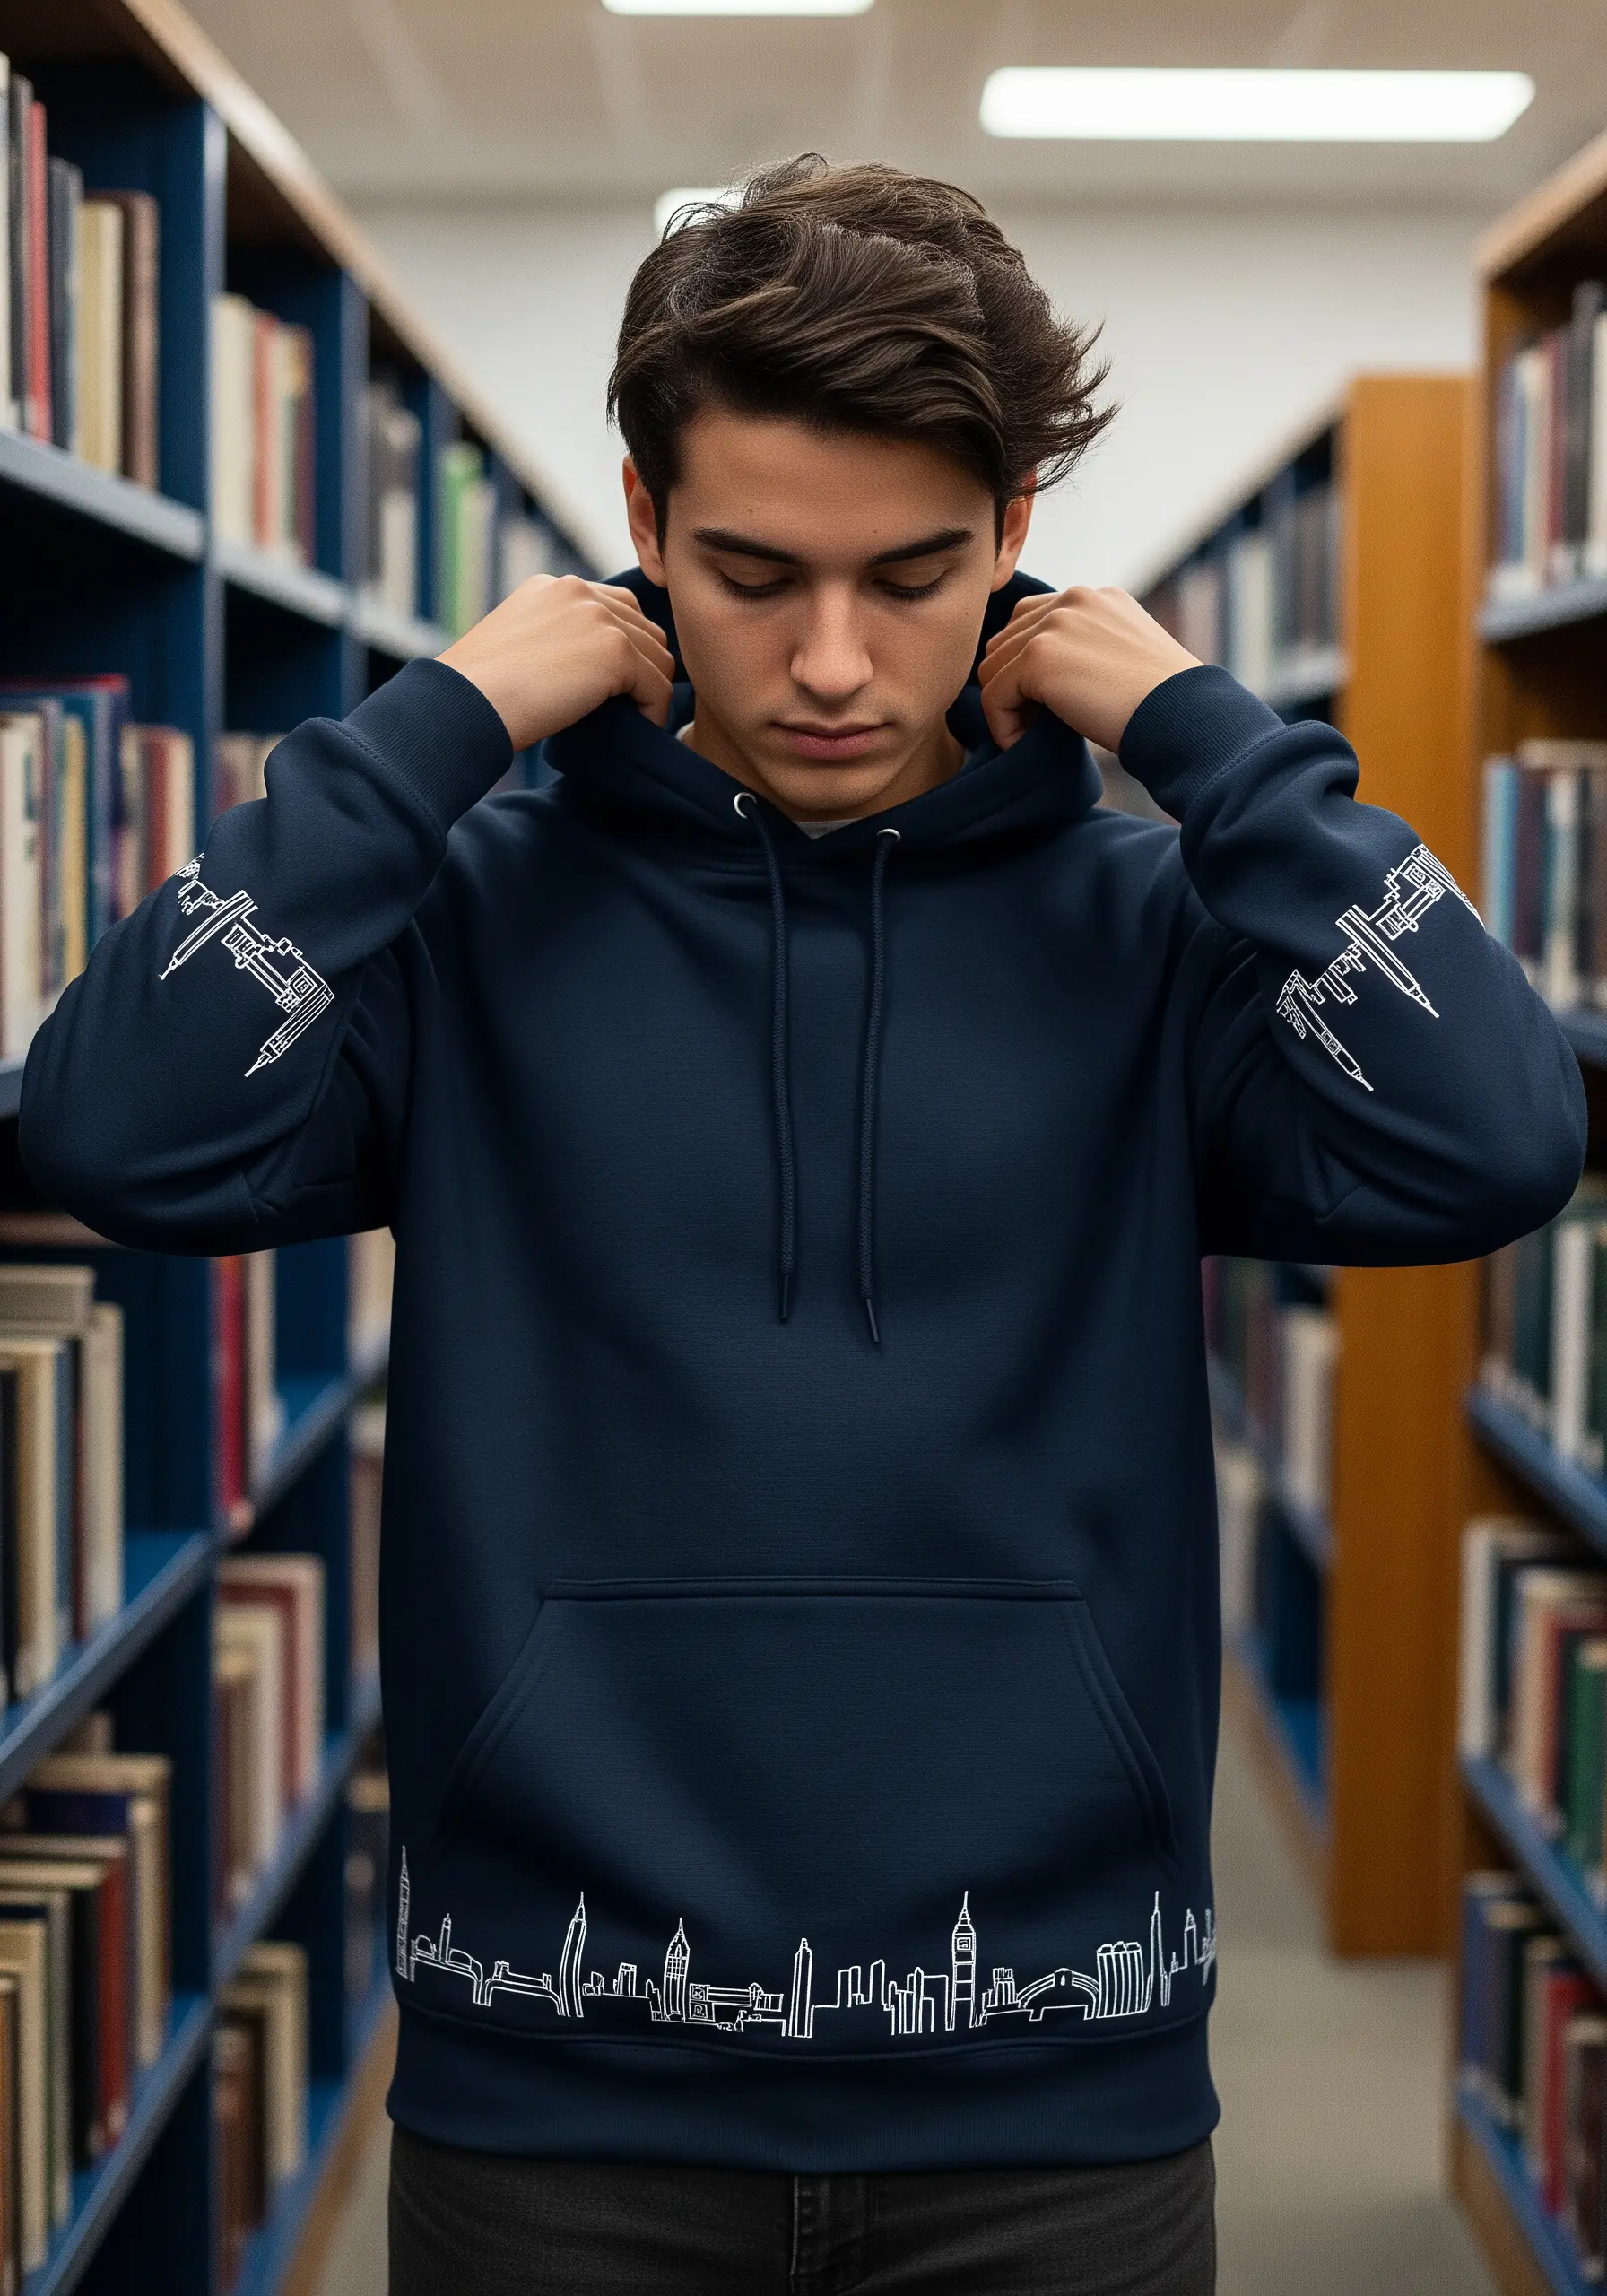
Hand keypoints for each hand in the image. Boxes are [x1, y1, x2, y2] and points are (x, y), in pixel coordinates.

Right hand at [438, 576, 675, 751]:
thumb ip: (558, 641)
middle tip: (631, 707)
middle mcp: (577, 590)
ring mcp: (598, 616)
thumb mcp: (518, 647)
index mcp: (553, 586)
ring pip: (658, 659)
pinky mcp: (614, 649)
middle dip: (643, 670)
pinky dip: (653, 714)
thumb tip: (598, 671)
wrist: (463, 704)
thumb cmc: (480, 694)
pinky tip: (636, 730)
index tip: (617, 686)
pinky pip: (658, 687)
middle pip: (645, 630)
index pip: (618, 607)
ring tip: (632, 720)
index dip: (626, 648)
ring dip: (649, 693)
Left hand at [978, 586, 1199, 753]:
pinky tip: (1025, 744)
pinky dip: (1002, 728)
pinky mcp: (1039, 655)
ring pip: (993, 669)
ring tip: (1033, 734)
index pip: (1030, 620)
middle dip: (1013, 686)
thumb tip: (1035, 678)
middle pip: (1005, 642)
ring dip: (1007, 707)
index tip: (1047, 706)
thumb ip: (1084, 650)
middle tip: (1038, 723)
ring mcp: (1055, 623)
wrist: (1181, 716)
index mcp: (1095, 597)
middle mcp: (1073, 598)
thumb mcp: (1123, 659)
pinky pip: (993, 696)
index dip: (1026, 667)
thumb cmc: (1161, 705)